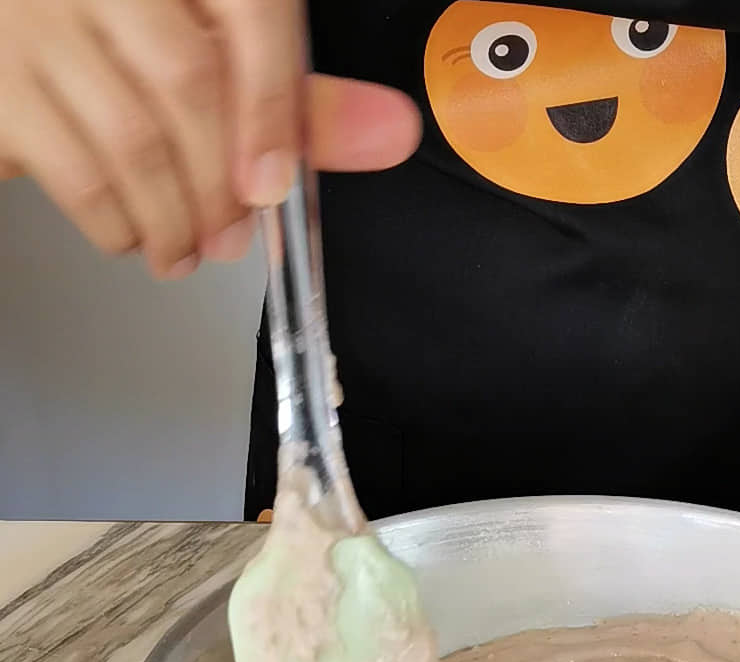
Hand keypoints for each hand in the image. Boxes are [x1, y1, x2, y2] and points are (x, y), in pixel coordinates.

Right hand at [0, 0, 420, 277]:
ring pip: (132, 139)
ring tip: (189, 249)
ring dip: (177, 220)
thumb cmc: (115, 45)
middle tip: (235, 237)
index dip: (273, 104)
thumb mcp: (205, 49)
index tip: (278, 185)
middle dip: (225, 184)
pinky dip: (120, 226)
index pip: (247, 6)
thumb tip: (390, 131)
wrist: (8, 33)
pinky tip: (137, 235)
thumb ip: (292, 93)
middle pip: (188, 83)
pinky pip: (77, 175)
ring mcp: (31, 21)